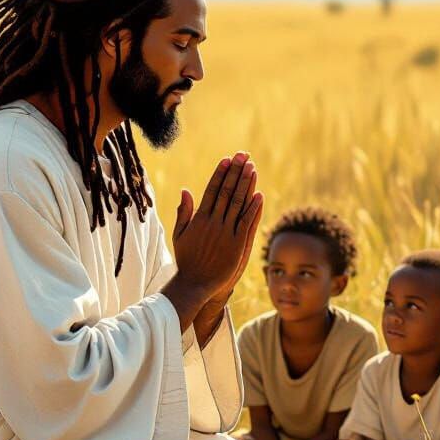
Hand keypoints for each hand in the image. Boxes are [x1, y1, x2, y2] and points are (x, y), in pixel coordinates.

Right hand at [172, 153, 263, 300]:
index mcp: (199, 218)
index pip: (212, 189)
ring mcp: (226, 232)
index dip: (221, 173)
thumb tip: (186, 190)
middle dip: (235, 172)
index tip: (227, 159)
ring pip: (238, 203)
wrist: (195, 283)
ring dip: (246, 184)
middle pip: (227, 191)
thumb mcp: (180, 234)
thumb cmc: (187, 259)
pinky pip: (246, 222)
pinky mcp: (237, 244)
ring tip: (252, 168)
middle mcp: (213, 222)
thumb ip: (184, 212)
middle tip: (243, 155)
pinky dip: (253, 208)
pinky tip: (259, 195)